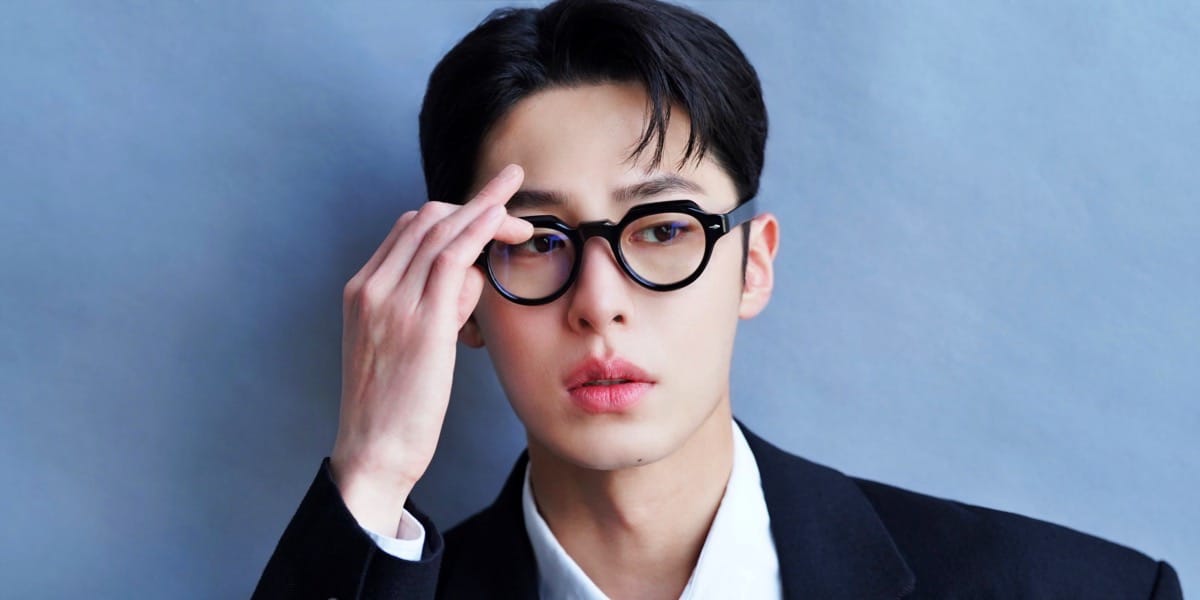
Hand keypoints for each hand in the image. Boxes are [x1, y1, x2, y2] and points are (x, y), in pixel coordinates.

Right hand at [329, 164, 530, 534]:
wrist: (372, 453)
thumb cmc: (393, 411)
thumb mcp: (405, 349)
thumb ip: (434, 308)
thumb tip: (469, 282)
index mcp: (362, 292)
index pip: (408, 231)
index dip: (452, 217)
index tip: (486, 219)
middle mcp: (371, 287)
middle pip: (424, 220)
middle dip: (472, 207)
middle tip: (513, 208)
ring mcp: (392, 301)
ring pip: (441, 231)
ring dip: (485, 211)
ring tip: (519, 205)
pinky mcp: (420, 323)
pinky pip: (452, 258)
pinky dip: (479, 230)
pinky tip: (505, 221)